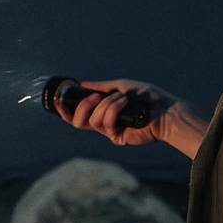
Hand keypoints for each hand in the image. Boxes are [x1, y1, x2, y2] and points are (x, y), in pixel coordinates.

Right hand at [62, 78, 180, 149]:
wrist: (164, 108)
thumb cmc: (147, 97)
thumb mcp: (120, 86)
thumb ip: (100, 87)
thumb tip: (82, 84)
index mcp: (102, 111)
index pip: (77, 114)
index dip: (64, 109)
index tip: (58, 98)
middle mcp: (103, 123)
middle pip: (77, 121)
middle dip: (84, 105)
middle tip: (97, 97)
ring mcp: (110, 131)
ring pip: (93, 119)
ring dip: (107, 104)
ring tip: (123, 98)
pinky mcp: (117, 138)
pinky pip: (106, 123)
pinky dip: (115, 108)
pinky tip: (126, 103)